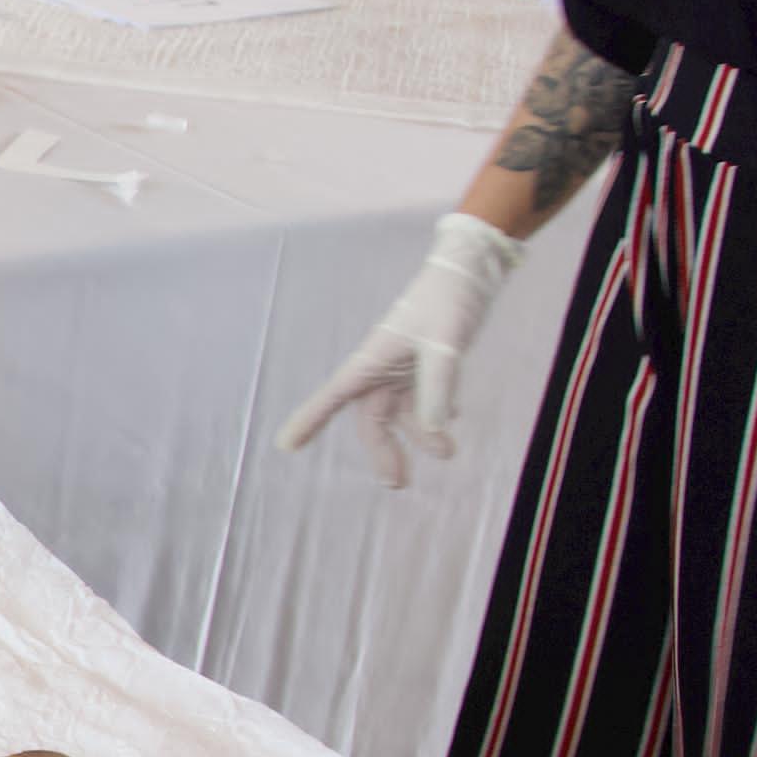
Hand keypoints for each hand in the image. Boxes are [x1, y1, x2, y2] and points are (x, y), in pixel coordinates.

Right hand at [277, 211, 527, 487]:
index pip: (333, 397)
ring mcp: (403, 367)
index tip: (286, 446)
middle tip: (398, 484)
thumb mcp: (445, 345)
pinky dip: (433, 415)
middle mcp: (381, 368)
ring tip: (447, 453)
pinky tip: (450, 425)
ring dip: (420, 435)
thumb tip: (434, 431)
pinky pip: (422, 399)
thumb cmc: (448, 300)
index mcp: (372, 360)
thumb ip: (437, 390)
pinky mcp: (424, 363)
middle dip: (384, 451)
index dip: (308, 421)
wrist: (469, 271)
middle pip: (373, 419)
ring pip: (401, 413)